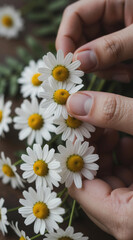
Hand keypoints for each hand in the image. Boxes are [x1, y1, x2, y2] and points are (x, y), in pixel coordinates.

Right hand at [56, 0, 132, 81]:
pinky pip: (105, 63)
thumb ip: (112, 47)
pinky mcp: (118, 48)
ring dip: (105, 70)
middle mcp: (107, 17)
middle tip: (98, 74)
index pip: (74, 16)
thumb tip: (80, 62)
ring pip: (92, 56)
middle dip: (88, 61)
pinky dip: (113, 71)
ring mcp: (112, 34)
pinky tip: (128, 73)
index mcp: (111, 2)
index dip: (65, 39)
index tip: (67, 64)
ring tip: (126, 73)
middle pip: (81, 40)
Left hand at [66, 91, 132, 239]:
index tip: (76, 126)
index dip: (74, 152)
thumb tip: (76, 102)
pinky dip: (122, 160)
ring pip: (107, 182)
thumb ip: (116, 115)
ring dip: (107, 153)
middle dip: (92, 150)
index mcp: (127, 218)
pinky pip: (123, 183)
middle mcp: (128, 223)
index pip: (77, 186)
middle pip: (91, 184)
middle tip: (94, 124)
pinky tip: (125, 141)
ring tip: (110, 129)